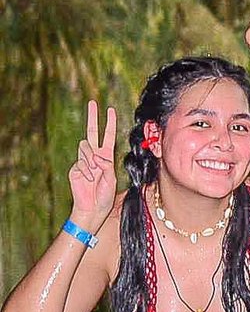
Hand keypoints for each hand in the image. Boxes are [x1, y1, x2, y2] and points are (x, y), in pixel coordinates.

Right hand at [69, 101, 117, 232]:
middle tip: (92, 103)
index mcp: (106, 157)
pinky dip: (87, 171)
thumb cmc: (105, 195)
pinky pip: (81, 163)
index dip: (109, 124)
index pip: (107, 136)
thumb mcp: (111, 178)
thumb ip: (106, 165)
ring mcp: (83, 161)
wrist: (92, 208)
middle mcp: (94, 156)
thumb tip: (97, 155)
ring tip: (96, 175)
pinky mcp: (75, 168)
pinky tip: (89, 180)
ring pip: (86, 148)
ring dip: (93, 161)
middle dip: (93, 118)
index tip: (110, 110)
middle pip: (91, 133)